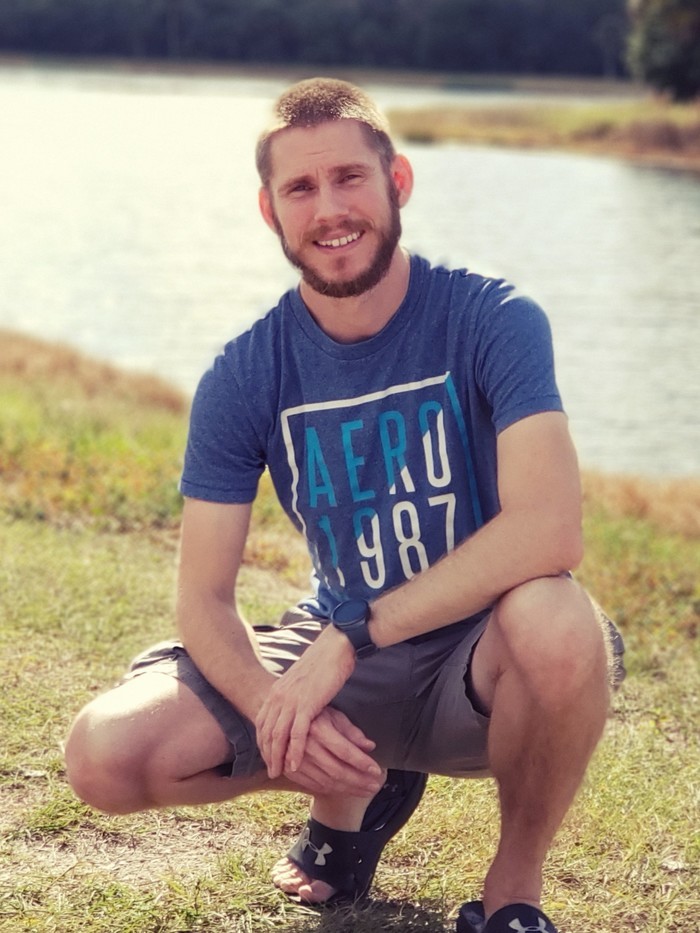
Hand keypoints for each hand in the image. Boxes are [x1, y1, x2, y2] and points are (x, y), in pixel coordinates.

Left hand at [255, 625, 379, 784]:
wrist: (334, 648)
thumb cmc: (322, 663)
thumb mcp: (300, 681)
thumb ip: (293, 694)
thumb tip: (293, 705)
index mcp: (277, 691)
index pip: (261, 722)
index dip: (262, 741)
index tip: (266, 756)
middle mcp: (279, 697)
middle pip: (266, 732)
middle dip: (267, 754)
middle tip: (271, 771)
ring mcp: (291, 701)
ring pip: (278, 736)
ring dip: (277, 757)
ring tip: (279, 772)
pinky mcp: (306, 705)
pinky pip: (296, 734)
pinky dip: (294, 752)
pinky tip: (294, 765)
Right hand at [282, 707, 383, 796]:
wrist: (284, 720)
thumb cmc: (314, 715)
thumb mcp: (334, 715)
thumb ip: (352, 732)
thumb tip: (370, 746)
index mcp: (318, 729)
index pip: (344, 751)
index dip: (362, 763)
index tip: (377, 771)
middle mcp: (305, 746)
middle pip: (337, 770)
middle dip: (359, 781)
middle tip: (375, 786)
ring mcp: (296, 761)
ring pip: (327, 782)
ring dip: (349, 789)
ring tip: (365, 790)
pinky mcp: (289, 771)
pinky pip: (315, 786)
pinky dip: (332, 791)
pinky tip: (346, 789)